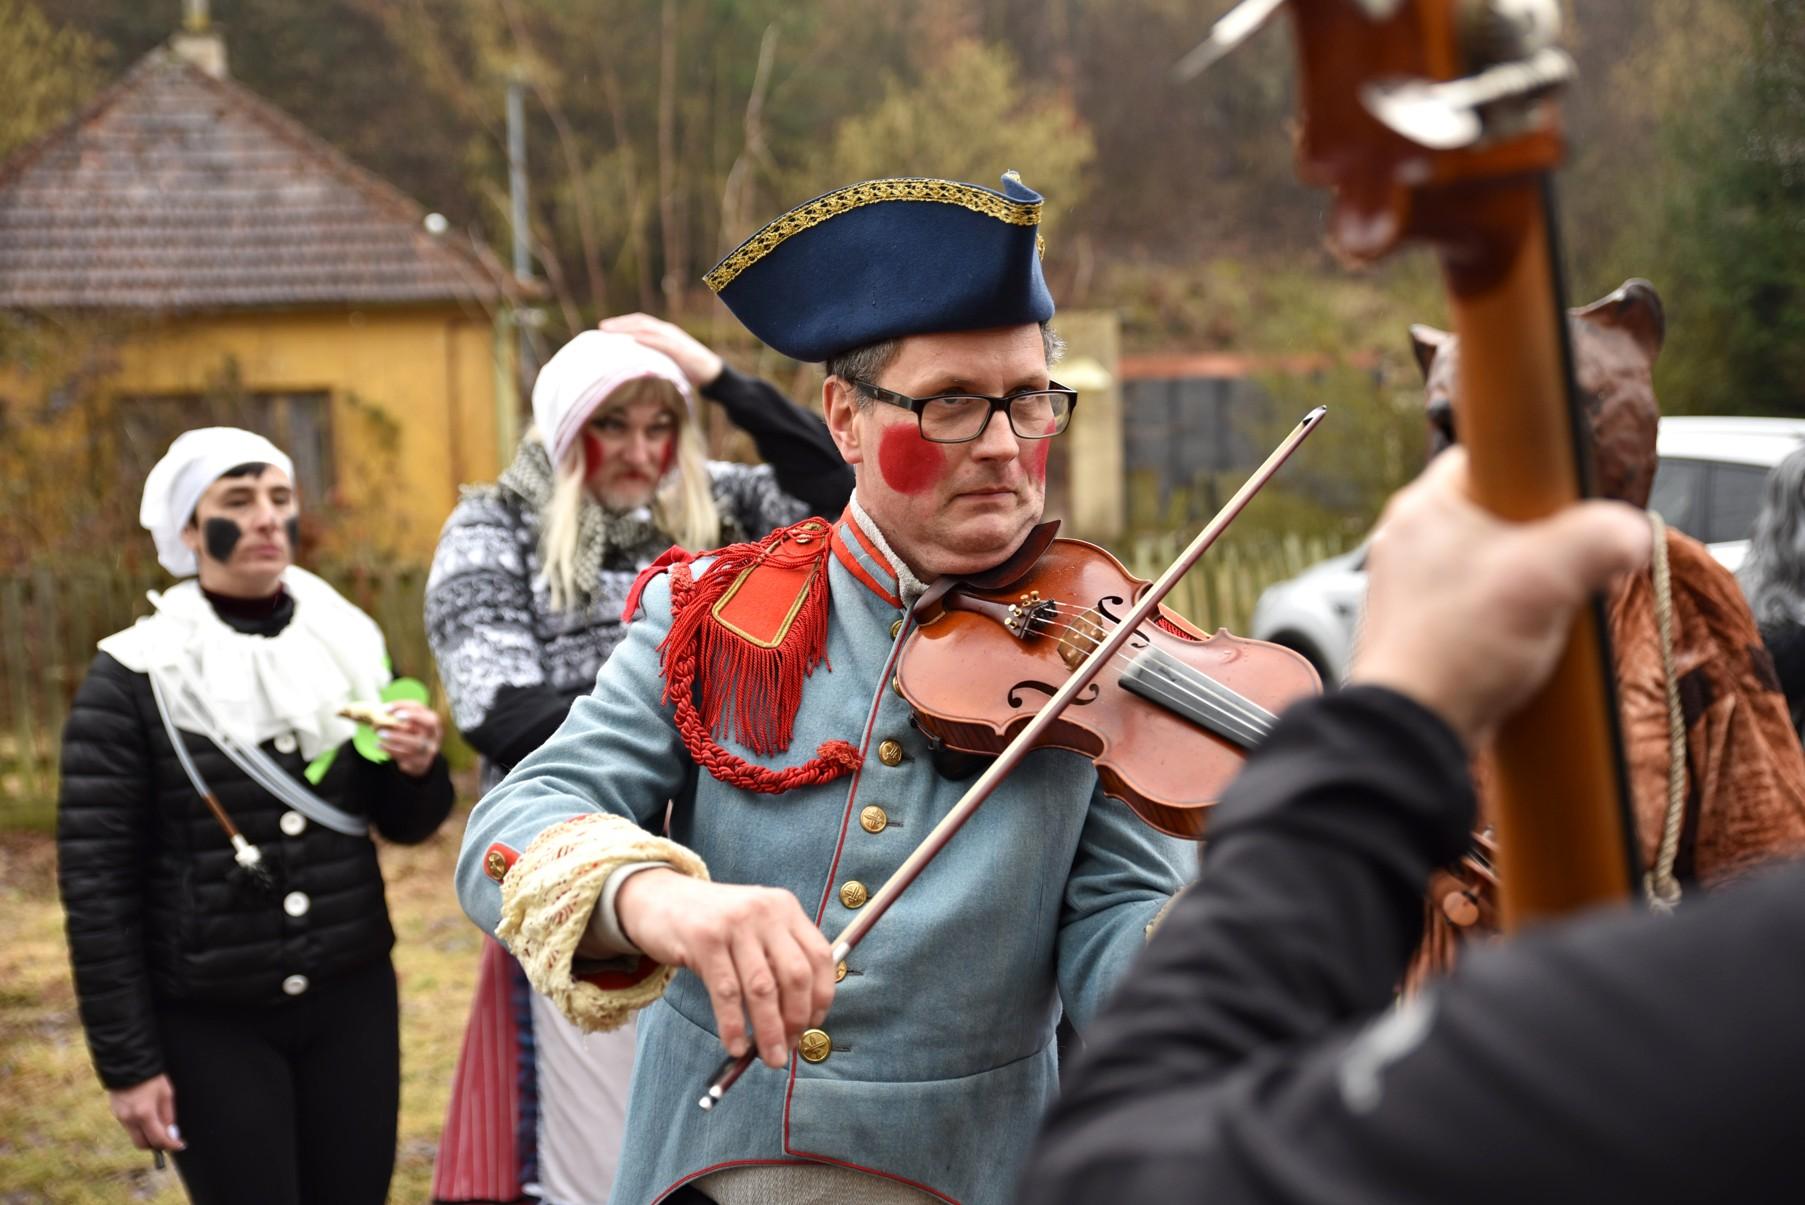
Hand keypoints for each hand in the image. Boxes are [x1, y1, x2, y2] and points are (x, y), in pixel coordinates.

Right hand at [109, 1074, 182, 1151]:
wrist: (129, 1063)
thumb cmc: (152, 1077)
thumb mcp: (167, 1094)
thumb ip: (168, 1116)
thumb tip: (171, 1134)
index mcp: (144, 1113)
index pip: (158, 1139)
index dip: (171, 1145)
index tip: (180, 1145)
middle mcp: (129, 1119)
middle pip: (142, 1144)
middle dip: (156, 1144)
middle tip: (168, 1138)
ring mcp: (120, 1117)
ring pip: (135, 1136)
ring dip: (147, 1135)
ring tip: (159, 1124)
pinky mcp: (115, 1113)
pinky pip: (129, 1127)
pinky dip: (139, 1127)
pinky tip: (147, 1116)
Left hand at [379, 701, 442, 776]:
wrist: (419, 761)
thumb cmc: (411, 737)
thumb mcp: (411, 726)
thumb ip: (400, 718)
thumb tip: (382, 711)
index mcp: (432, 722)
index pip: (421, 708)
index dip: (404, 706)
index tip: (386, 708)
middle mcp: (434, 735)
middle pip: (429, 723)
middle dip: (413, 716)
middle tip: (394, 716)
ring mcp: (429, 750)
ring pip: (417, 743)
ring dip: (397, 737)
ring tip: (380, 733)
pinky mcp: (420, 763)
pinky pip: (407, 756)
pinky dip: (391, 750)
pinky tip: (380, 745)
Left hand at [598, 312, 723, 388]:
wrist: (712, 373)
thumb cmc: (688, 370)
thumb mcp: (666, 362)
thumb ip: (652, 359)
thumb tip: (632, 367)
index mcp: (663, 333)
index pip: (640, 323)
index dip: (622, 323)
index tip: (604, 328)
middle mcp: (667, 331)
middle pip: (640, 321)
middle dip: (620, 323)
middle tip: (602, 328)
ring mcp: (674, 338)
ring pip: (647, 328)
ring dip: (628, 328)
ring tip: (612, 331)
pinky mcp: (680, 349)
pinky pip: (661, 342)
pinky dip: (647, 339)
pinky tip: (634, 340)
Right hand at [614, 869, 834, 1066]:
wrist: (659, 898)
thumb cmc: (712, 923)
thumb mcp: (753, 927)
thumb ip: (777, 958)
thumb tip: (799, 1018)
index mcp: (785, 908)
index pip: (820, 956)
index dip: (821, 997)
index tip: (813, 1025)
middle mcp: (765, 912)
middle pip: (795, 975)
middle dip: (797, 1019)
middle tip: (789, 1046)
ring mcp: (735, 923)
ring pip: (762, 989)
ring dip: (769, 1031)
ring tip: (770, 1057)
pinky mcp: (705, 939)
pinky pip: (726, 993)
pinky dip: (734, 1026)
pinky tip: (736, 1045)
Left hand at [1350, 448, 1650, 749]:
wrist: (1414, 728)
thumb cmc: (1457, 648)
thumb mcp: (1547, 578)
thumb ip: (1600, 539)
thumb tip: (1631, 532)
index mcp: (1424, 506)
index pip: (1489, 456)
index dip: (1539, 476)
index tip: (1569, 502)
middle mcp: (1410, 540)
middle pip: (1498, 515)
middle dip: (1545, 541)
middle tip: (1567, 567)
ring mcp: (1413, 585)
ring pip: (1493, 563)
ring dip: (1531, 585)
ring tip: (1549, 611)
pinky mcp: (1423, 626)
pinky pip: (1480, 604)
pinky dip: (1509, 618)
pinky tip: (1527, 641)